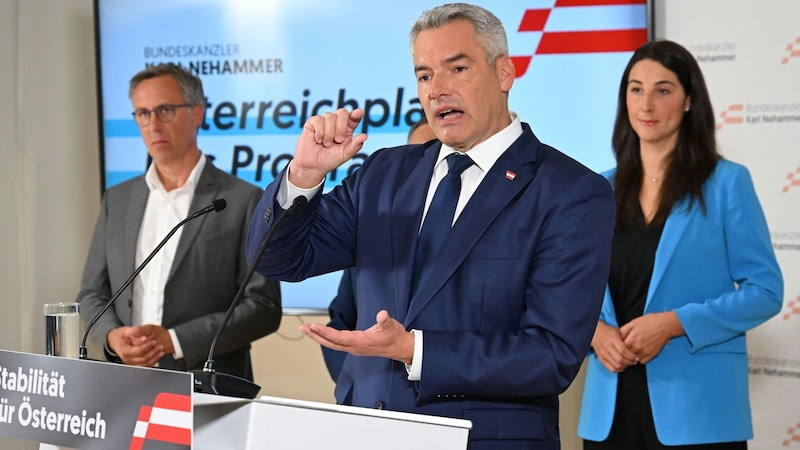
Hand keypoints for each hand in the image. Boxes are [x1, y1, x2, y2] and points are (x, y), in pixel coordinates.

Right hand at [107, 325, 169, 366]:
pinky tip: (159, 354)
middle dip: (153, 352)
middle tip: (160, 345)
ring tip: (161, 350)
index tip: (154, 341)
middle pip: (143, 359)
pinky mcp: (136, 363)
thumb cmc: (122, 335)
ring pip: (146, 363)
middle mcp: (128, 359)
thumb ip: (137, 332)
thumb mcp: (127, 330)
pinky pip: (146, 365)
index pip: (138, 351)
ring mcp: (132, 362)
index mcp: (124, 351)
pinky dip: (154, 360)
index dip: (147, 346)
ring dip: (155, 357)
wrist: (116, 340)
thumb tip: (144, 338)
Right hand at [289, 108, 367, 187]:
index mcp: (347, 129)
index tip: (359, 112)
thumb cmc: (330, 160)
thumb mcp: (345, 154)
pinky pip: (319, 120)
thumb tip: (365, 136)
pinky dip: (320, 133)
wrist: (313, 166)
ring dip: (329, 134)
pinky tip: (318, 140)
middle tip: (338, 141)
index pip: (354, 117)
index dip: (356, 114)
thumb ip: (355, 145)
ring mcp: (325, 121)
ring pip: (330, 116)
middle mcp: (336, 122)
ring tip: (326, 144)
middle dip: (341, 127)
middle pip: (342, 112)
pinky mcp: (313, 122)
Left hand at [299, 310, 414, 363]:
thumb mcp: (391, 326)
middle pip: (330, 343)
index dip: (325, 332)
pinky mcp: (355, 346)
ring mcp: (354, 348)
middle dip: (316, 336)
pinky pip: (337, 343)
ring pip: (332, 344)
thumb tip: (382, 314)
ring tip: (307, 330)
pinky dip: (327, 338)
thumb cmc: (395, 337)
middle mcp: (355, 347)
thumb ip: (385, 320)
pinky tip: (322, 334)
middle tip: (303, 328)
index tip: (313, 326)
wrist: (401, 348)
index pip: (338, 337)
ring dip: (319, 337)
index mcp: (361, 342)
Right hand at [591, 321, 637, 372]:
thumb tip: (636, 347)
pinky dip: (618, 370)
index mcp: (612, 339)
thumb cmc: (608, 332)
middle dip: (630, 362)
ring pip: (616, 365)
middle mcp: (607, 347)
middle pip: (620, 359)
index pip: (623, 351)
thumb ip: (626, 338)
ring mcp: (603, 354)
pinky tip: (622, 366)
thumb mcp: (618, 331)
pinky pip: (611, 368)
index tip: (636, 357)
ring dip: (625, 366)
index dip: (631, 356)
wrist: (595, 333)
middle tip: (634, 361)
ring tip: (629, 364)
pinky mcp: (601, 359)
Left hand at [619, 311, 682, 364]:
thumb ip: (624, 330)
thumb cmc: (650, 321)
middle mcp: (638, 347)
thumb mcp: (634, 322)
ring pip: (633, 359)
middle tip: (625, 349)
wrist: (666, 325)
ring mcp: (645, 352)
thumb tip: (618, 336)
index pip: (620, 348)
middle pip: (626, 355)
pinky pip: (643, 361)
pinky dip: (640, 359)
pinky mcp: (652, 355)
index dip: (618, 347)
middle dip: (624, 353)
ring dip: (632, 356)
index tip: (619, 345)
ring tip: (632, 351)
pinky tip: (640, 353)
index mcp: (632, 338)